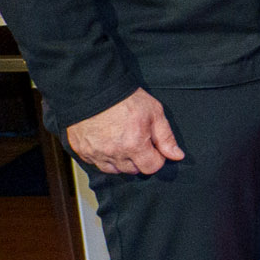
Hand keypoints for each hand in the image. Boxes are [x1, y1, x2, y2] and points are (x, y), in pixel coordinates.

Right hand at [64, 87, 183, 179]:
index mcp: (134, 145)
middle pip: (133, 170)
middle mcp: (114, 153)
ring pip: (114, 170)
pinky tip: (107, 143)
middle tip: (137, 142)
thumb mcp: (154, 113)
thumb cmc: (125, 99)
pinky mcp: (82, 151)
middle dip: (139, 160)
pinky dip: (103, 157)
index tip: (154, 148)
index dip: (157, 158)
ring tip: (122, 143)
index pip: (151, 167)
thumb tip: (177, 156)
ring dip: (121, 161)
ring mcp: (95, 153)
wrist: (93, 89)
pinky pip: (95, 163)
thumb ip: (166, 137)